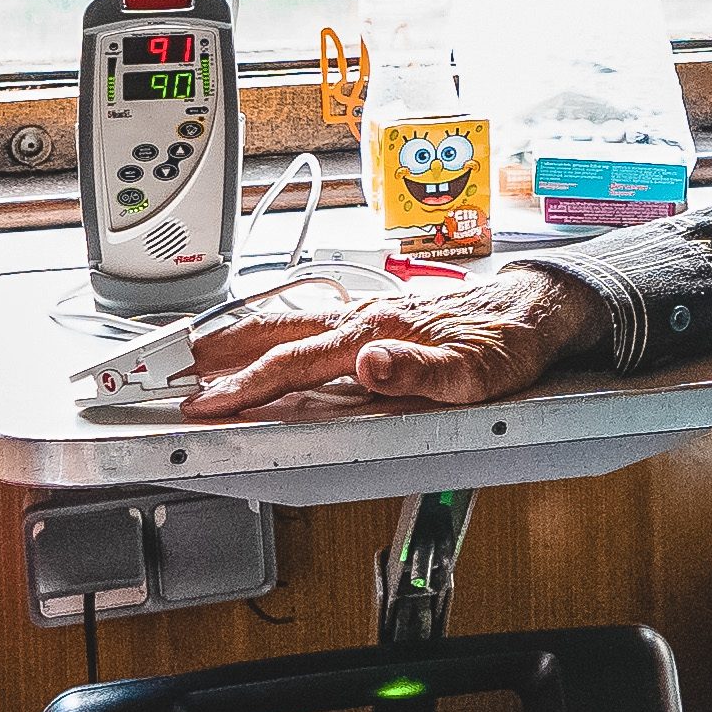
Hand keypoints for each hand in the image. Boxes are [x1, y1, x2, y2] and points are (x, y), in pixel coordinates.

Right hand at [187, 264, 602, 416]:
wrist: (535, 310)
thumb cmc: (507, 345)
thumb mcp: (473, 375)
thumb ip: (418, 372)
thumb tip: (368, 363)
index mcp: (376, 334)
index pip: (295, 364)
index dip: (246, 386)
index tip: (207, 401)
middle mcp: (366, 317)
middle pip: (278, 332)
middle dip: (223, 351)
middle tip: (176, 366)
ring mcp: (370, 313)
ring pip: (291, 319)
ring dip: (242, 332)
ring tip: (203, 345)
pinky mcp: (379, 314)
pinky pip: (313, 316)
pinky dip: (277, 324)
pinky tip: (268, 331)